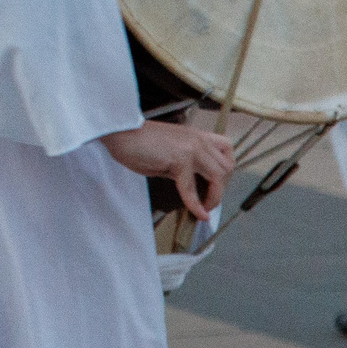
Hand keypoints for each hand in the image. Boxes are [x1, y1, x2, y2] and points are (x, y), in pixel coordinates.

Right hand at [100, 120, 234, 219]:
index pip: (227, 149)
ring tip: (204, 208)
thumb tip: (193, 185)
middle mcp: (198, 139)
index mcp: (196, 135)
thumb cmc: (137, 143)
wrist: (118, 134)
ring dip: (214, 196)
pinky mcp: (180, 159)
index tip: (215, 185)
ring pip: (219, 175)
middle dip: (221, 186)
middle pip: (227, 165)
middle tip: (209, 199)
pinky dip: (196, 204)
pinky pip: (193, 187)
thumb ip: (184, 165)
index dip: (225, 170)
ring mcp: (191, 147)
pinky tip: (197, 213)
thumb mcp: (169, 152)